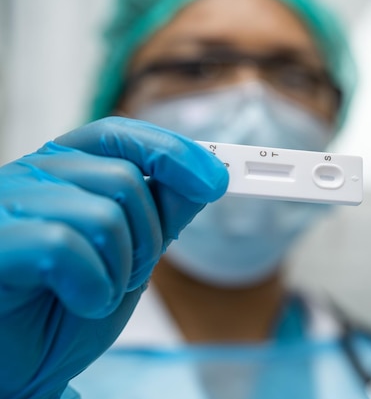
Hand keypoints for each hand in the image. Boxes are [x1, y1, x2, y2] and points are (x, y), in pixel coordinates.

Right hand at [0, 117, 227, 397]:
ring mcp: (5, 206)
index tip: (215, 181)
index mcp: (63, 170)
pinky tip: (81, 302)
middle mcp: (31, 177)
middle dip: (148, 237)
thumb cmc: (67, 308)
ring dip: (121, 268)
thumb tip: (204, 177)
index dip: (172, 153)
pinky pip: (64, 246)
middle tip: (131, 274)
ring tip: (99, 291)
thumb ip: (162, 211)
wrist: (23, 368)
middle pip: (125, 179)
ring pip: (103, 215)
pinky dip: (92, 285)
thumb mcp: (131, 254)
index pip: (121, 136)